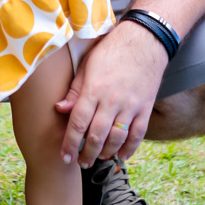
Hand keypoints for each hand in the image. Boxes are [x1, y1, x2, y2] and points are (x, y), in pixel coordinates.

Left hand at [55, 21, 166, 165]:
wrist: (145, 41)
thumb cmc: (111, 51)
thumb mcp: (87, 65)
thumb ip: (75, 91)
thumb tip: (59, 109)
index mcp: (94, 89)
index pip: (77, 123)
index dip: (69, 143)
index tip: (64, 157)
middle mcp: (112, 100)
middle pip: (96, 136)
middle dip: (86, 154)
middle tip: (80, 163)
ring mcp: (131, 105)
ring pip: (116, 138)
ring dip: (105, 153)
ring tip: (98, 159)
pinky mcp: (145, 107)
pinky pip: (138, 134)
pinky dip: (129, 148)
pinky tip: (121, 155)